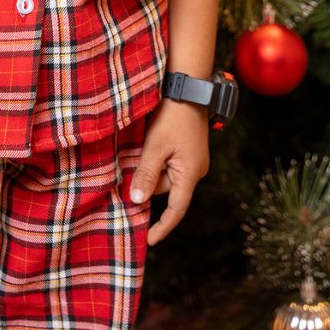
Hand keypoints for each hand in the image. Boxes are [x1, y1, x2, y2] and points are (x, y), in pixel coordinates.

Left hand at [128, 99, 209, 245]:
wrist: (188, 88)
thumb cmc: (173, 117)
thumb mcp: (155, 146)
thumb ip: (146, 174)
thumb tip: (137, 202)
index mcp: (191, 175)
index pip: (176, 210)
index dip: (163, 227)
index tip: (149, 241)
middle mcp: (196, 171)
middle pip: (166, 189)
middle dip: (148, 181)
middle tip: (133, 160)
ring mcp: (193, 160)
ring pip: (166, 175)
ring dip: (152, 167)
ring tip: (143, 145)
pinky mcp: (189, 150)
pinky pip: (170, 163)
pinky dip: (157, 159)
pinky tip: (149, 145)